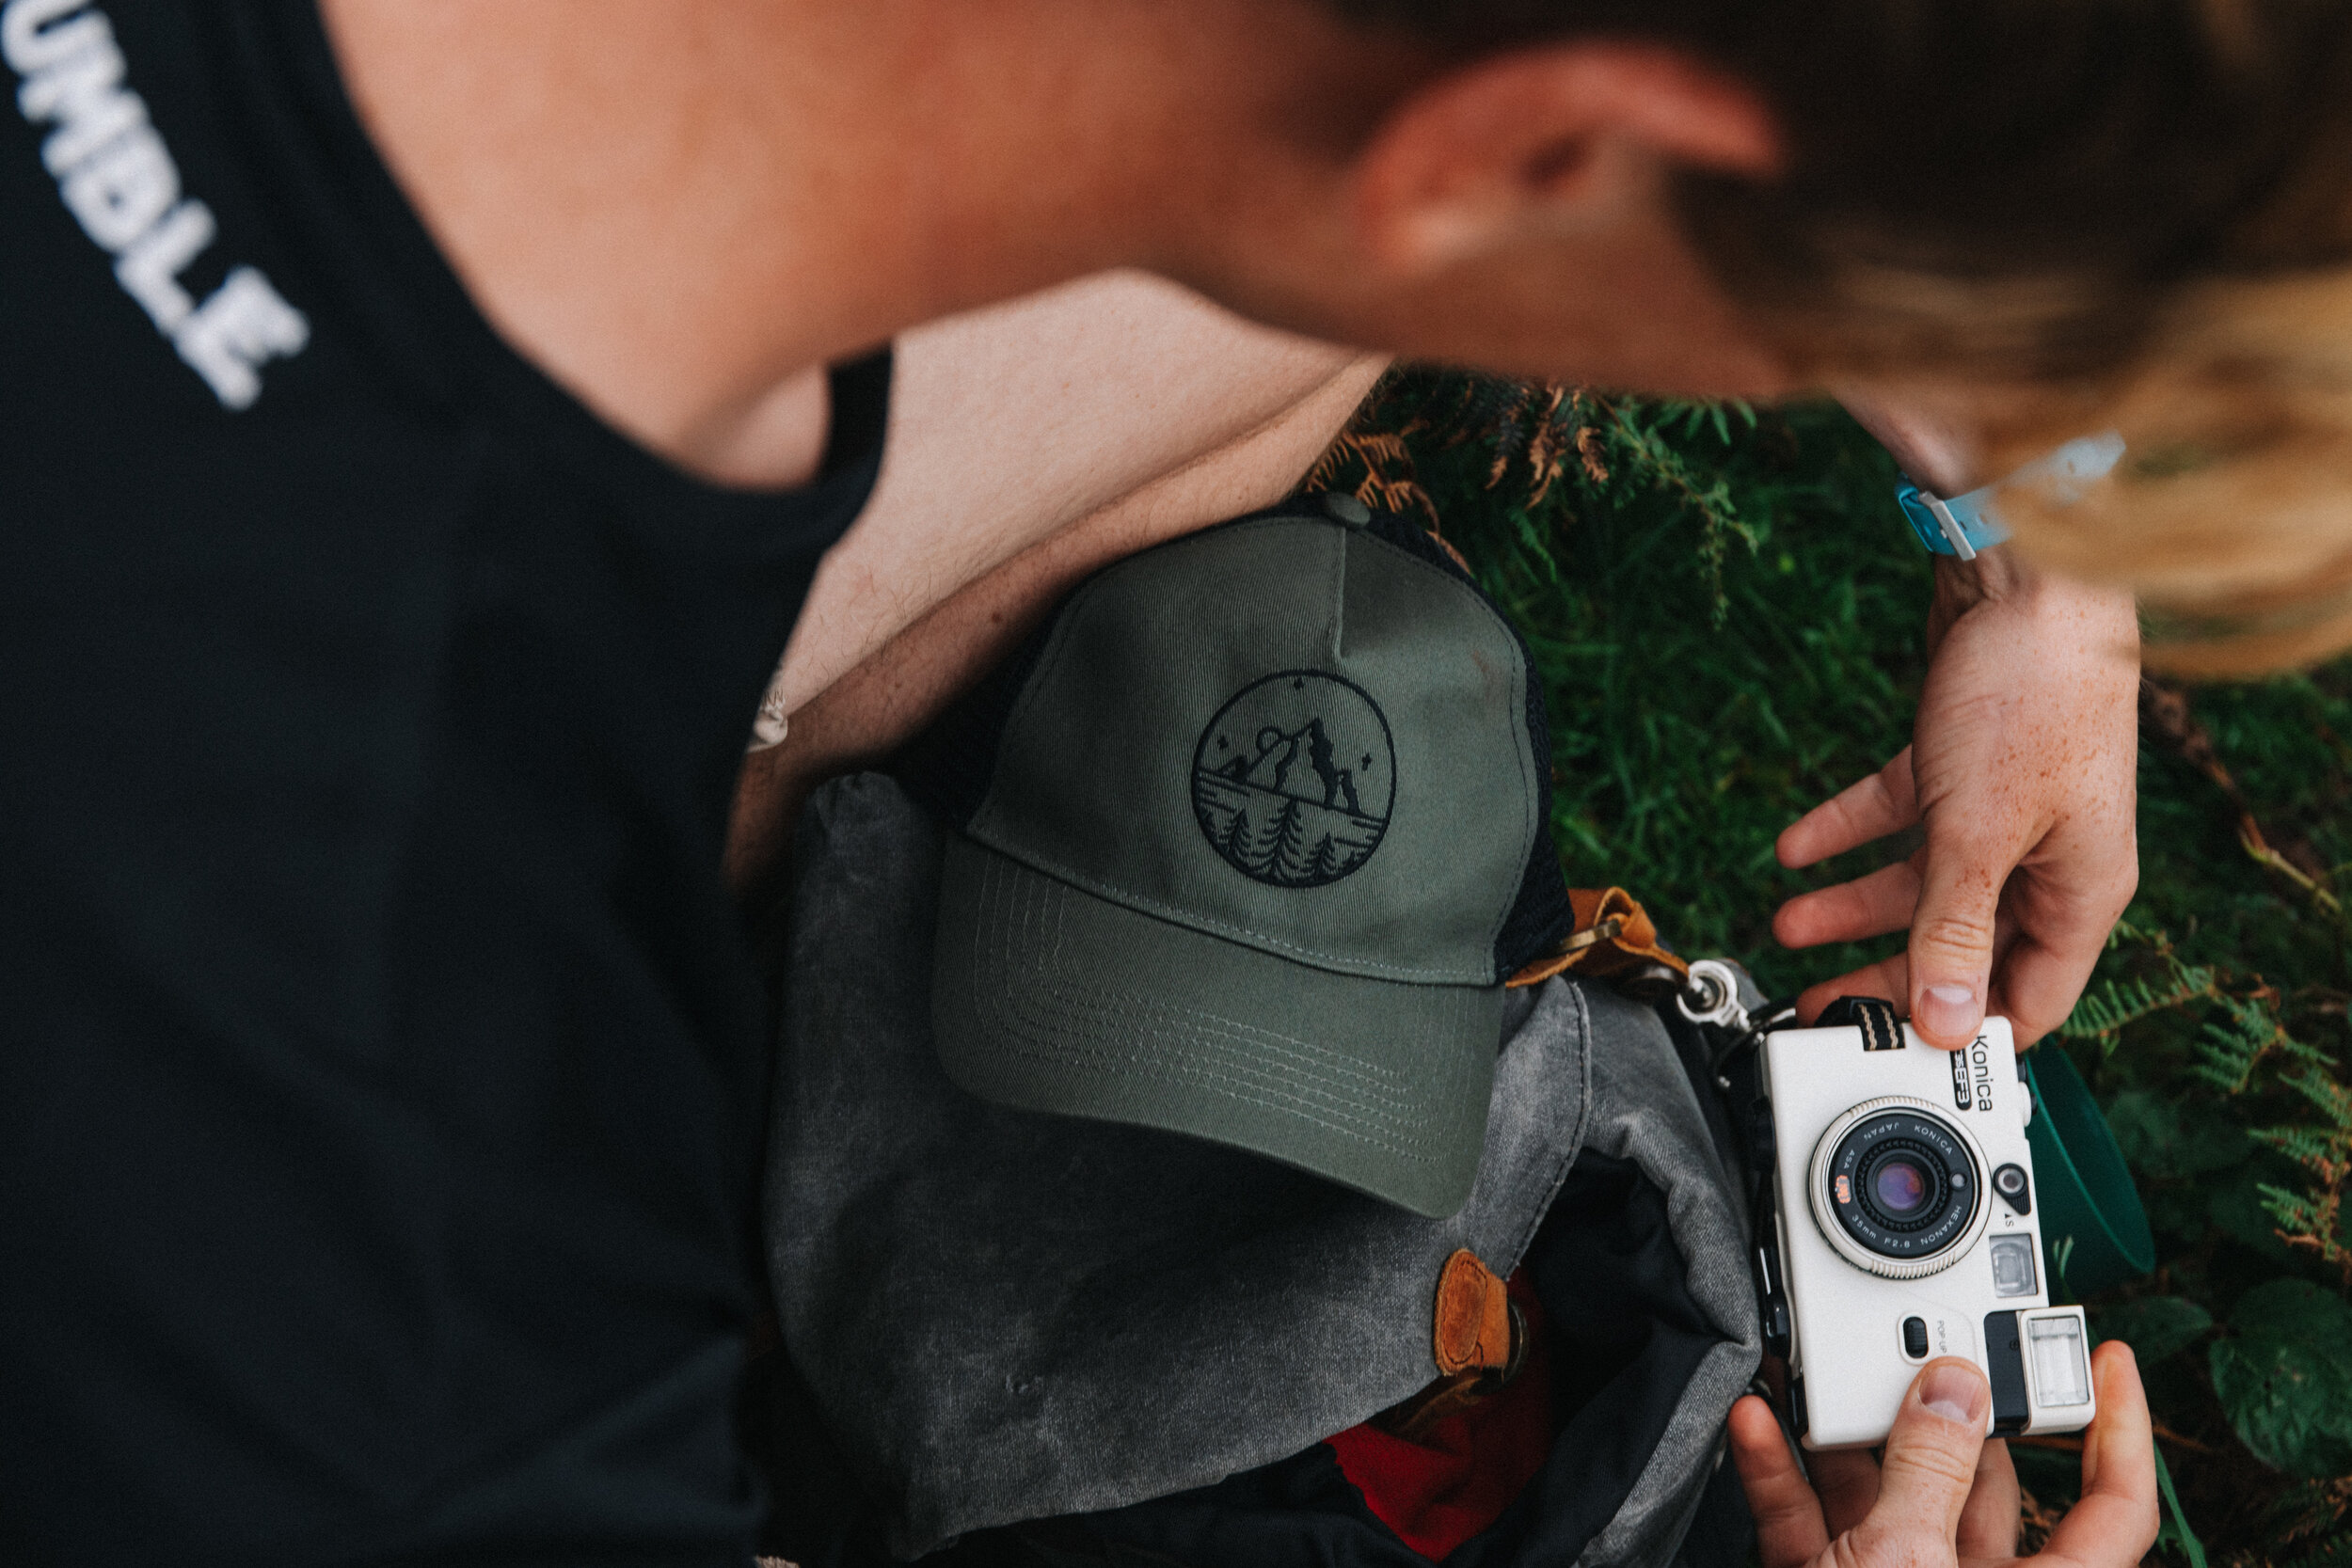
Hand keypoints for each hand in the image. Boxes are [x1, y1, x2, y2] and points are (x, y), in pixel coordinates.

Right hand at [1730, 1347, 2157, 1567]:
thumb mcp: (1904, 1562)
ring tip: (1814, 1375)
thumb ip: (1929, 1467)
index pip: (2112, 1506)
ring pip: (1887, 1495)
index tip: (2104, 1359)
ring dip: (1843, 1434)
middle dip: (1936, 1410)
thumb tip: (1955, 1387)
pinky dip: (1785, 1477)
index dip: (2120, 1429)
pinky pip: (1816, 1526)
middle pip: (1979, 1482)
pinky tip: (1759, 1429)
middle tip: (1917, 1346)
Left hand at [1771, 548, 2140, 1047]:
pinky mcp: (1961, 759)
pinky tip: (1795, 847)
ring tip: (1787, 921)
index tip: (1895, 1056)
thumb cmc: (2034, 695)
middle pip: (1963, 942)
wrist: (2025, 576)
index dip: (1965, 1034)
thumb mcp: (1981, 833)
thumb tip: (1947, 1018)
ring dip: (1852, 902)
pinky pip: (1899, 814)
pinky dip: (1847, 831)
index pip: (2030, 998)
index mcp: (2080, 891)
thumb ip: (1956, 928)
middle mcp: (2048, 855)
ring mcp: (2004, 806)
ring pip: (1922, 878)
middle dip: (1887, 971)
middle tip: (1818, 1000)